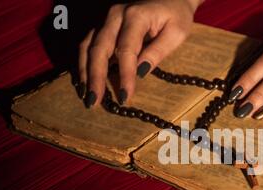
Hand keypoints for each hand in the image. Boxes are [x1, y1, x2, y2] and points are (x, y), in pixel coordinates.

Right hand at [78, 0, 202, 106]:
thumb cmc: (176, 15)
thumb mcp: (176, 33)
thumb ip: (158, 51)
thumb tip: (140, 72)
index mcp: (136, 16)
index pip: (126, 50)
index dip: (124, 75)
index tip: (125, 96)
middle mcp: (115, 15)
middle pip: (99, 49)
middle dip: (95, 77)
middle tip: (94, 101)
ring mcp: (106, 19)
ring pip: (88, 46)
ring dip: (85, 72)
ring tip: (86, 95)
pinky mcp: (104, 25)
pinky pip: (89, 44)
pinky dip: (85, 63)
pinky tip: (86, 80)